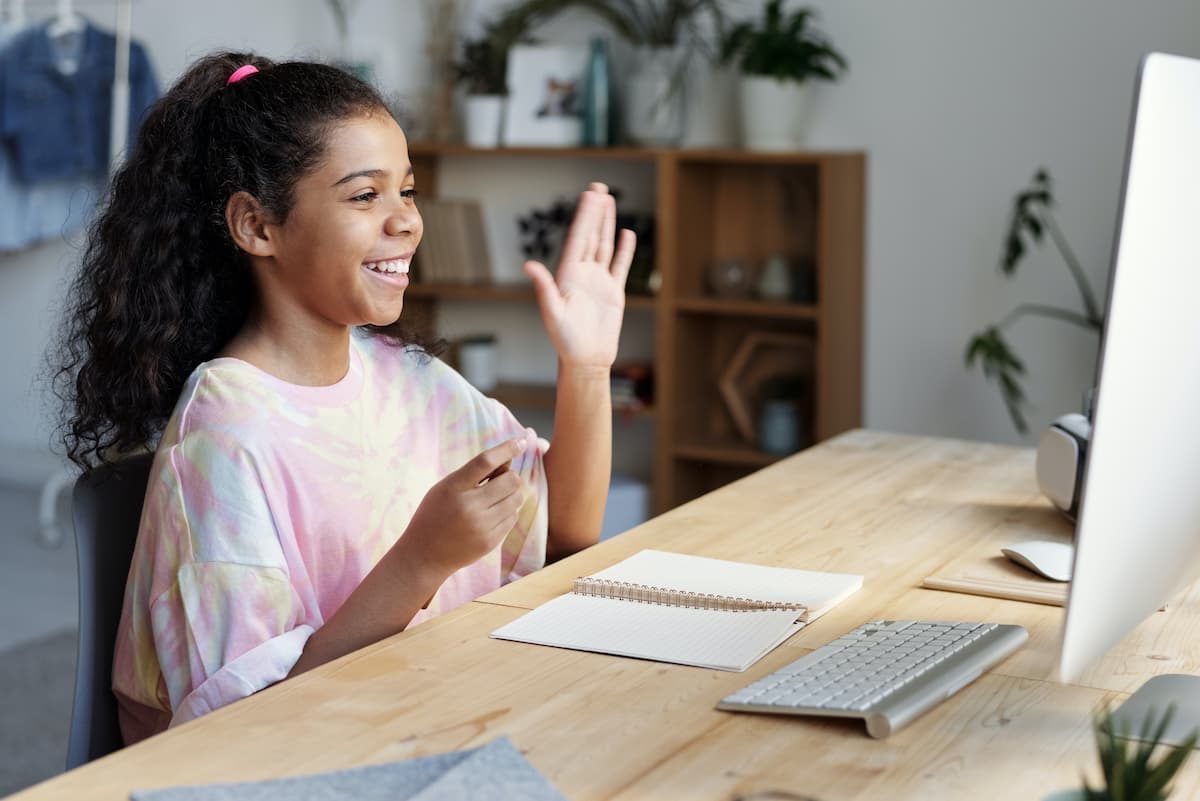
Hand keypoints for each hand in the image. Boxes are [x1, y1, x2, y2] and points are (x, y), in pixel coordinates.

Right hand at [400, 438, 527, 578]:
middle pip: (510, 480)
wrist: (424, 555)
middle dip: (509, 477)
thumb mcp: (446, 487)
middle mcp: (468, 506)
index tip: (520, 441)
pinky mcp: (490, 541)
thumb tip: (508, 459)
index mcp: (453, 487)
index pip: (485, 461)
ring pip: (516, 499)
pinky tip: (489, 517)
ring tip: (491, 501)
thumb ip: (474, 473)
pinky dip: (506, 513)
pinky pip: (513, 517)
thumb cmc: (435, 514)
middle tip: (496, 482)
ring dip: (510, 495)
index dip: (506, 449)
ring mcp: (481, 526)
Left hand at [523, 182, 636, 369]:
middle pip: (590, 236)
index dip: (584, 216)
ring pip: (603, 245)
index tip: (589, 196)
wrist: (585, 359)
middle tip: (598, 187)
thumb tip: (528, 265)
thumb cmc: (565, 340)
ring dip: (606, 224)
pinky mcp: (613, 292)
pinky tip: (626, 233)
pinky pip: (619, 266)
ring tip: (609, 201)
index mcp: (567, 275)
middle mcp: (582, 273)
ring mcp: (599, 281)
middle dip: (594, 212)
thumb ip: (543, 287)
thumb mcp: (552, 312)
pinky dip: (624, 250)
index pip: (577, 239)